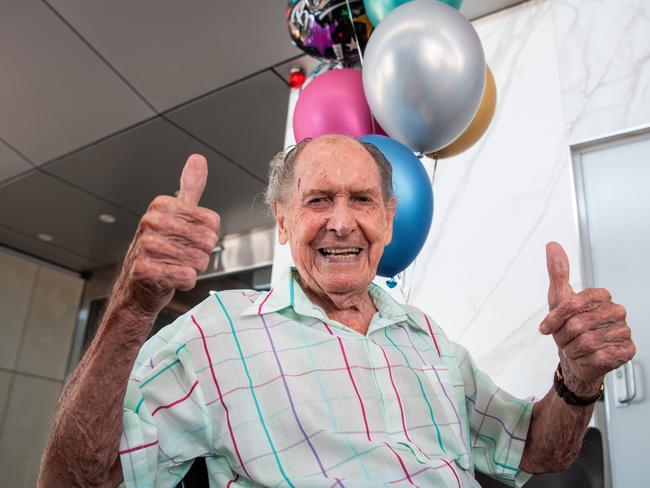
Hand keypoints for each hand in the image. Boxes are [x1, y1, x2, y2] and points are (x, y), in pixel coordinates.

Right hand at [115, 154, 219, 317]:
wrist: (138, 285)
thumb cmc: (160, 251)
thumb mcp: (176, 214)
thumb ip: (190, 187)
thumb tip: (198, 159)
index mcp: (162, 205)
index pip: (212, 222)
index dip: (207, 235)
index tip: (188, 238)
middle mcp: (152, 222)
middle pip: (207, 241)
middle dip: (200, 254)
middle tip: (182, 255)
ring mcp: (146, 245)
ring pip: (198, 260)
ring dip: (192, 268)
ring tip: (175, 266)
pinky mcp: (144, 270)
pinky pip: (185, 276)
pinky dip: (185, 282)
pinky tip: (173, 278)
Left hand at [539, 242, 634, 396]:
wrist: (577, 357)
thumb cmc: (569, 327)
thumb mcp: (559, 298)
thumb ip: (558, 272)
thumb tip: (552, 246)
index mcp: (601, 297)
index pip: (573, 304)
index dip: (556, 317)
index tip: (548, 326)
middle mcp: (616, 312)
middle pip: (578, 324)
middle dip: (563, 335)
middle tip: (565, 338)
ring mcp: (623, 331)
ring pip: (587, 342)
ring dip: (573, 348)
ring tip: (575, 346)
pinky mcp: (626, 351)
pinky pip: (599, 356)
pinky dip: (586, 359)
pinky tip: (588, 355)